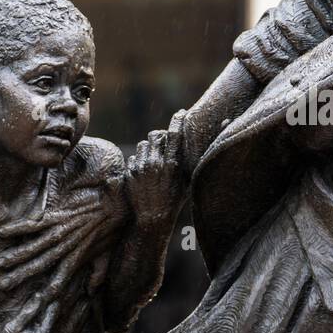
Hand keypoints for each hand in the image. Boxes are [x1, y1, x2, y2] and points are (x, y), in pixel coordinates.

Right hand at [0, 189, 123, 293]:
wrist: (118, 204)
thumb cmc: (113, 229)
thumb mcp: (107, 255)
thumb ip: (98, 274)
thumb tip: (91, 291)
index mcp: (77, 258)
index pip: (59, 279)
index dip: (48, 292)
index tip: (34, 303)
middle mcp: (66, 247)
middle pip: (40, 264)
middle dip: (21, 275)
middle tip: (3, 284)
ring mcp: (61, 231)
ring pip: (34, 246)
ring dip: (16, 255)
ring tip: (0, 263)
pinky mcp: (58, 216)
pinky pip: (35, 224)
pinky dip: (19, 228)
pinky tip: (2, 232)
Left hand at [126, 110, 185, 226]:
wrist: (152, 219)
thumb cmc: (175, 201)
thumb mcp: (188, 181)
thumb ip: (190, 162)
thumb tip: (202, 148)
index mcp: (172, 164)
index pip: (175, 134)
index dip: (178, 120)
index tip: (180, 113)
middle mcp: (156, 163)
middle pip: (156, 135)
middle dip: (161, 137)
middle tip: (164, 144)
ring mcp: (141, 167)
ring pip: (143, 144)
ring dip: (150, 149)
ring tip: (154, 161)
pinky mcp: (130, 172)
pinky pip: (134, 158)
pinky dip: (140, 162)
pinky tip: (146, 173)